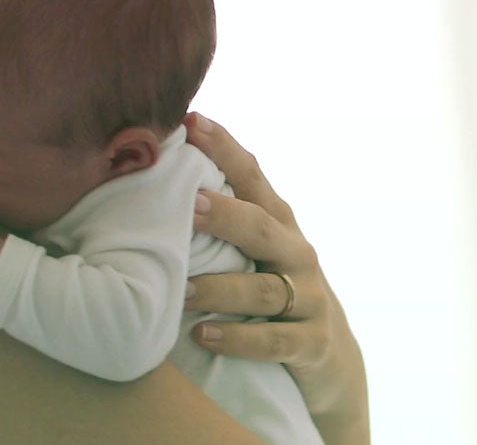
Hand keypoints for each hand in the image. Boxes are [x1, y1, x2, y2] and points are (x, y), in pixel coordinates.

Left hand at [181, 113, 368, 444]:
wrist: (328, 352)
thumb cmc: (268, 284)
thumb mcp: (252, 247)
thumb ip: (215, 216)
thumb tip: (147, 176)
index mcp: (276, 220)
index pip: (251, 177)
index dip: (224, 148)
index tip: (191, 123)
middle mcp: (295, 251)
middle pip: (261, 227)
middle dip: (225, 215)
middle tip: (188, 204)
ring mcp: (308, 298)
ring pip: (264, 289)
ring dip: (221, 288)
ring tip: (184, 290)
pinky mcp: (312, 343)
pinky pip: (275, 341)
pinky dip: (239, 339)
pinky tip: (204, 336)